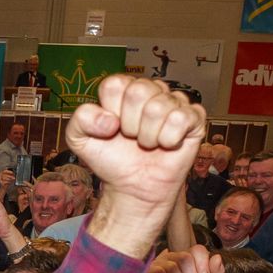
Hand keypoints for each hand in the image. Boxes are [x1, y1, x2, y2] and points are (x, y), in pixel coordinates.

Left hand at [69, 76, 208, 253]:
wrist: (134, 187)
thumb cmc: (111, 160)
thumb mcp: (79, 141)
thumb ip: (80, 120)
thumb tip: (110, 119)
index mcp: (123, 90)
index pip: (114, 84)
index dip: (110, 111)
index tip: (111, 128)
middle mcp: (150, 90)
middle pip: (139, 92)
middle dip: (130, 124)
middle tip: (131, 137)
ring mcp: (173, 102)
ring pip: (159, 107)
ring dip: (148, 136)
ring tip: (147, 143)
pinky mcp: (193, 117)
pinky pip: (182, 118)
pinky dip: (169, 139)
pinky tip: (166, 144)